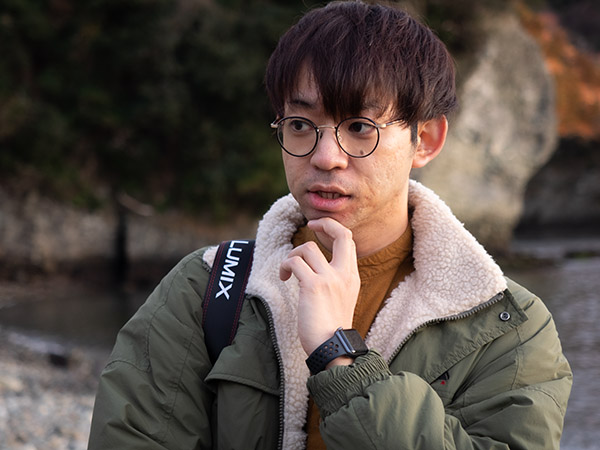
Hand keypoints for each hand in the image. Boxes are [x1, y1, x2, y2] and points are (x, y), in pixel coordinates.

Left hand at [280, 218, 360, 355]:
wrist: (333, 348)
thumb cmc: (331, 329)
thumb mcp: (343, 299)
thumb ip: (336, 281)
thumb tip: (316, 268)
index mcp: (352, 277)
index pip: (349, 240)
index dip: (333, 228)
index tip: (318, 227)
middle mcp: (344, 274)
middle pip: (340, 233)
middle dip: (323, 223)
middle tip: (309, 225)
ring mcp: (330, 279)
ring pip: (308, 247)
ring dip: (293, 255)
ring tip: (288, 271)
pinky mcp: (312, 286)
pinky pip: (294, 262)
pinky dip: (285, 266)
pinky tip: (284, 278)